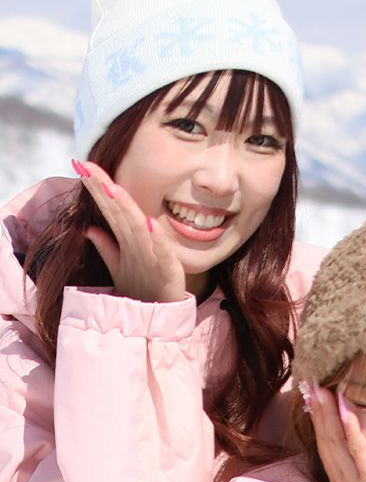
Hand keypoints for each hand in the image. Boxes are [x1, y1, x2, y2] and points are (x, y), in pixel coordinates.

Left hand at [80, 161, 185, 302]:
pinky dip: (156, 238)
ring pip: (138, 228)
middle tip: (88, 165)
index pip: (109, 209)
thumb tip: (87, 228)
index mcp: (128, 240)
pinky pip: (162, 253)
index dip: (95, 188)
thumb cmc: (143, 289)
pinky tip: (149, 223)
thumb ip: (106, 247)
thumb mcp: (119, 268)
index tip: (79, 166)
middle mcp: (140, 242)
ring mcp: (155, 254)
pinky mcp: (169, 270)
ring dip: (126, 207)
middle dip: (105, 188)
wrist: (162, 316)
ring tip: (112, 188)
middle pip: (120, 211)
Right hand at [311, 387, 365, 481]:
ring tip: (322, 392)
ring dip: (328, 416)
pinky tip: (346, 414)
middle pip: (325, 442)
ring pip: (335, 444)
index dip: (319, 423)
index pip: (326, 448)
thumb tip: (363, 453)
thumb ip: (365, 475)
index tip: (313, 399)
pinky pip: (358, 454)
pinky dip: (351, 433)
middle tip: (311, 386)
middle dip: (318, 413)